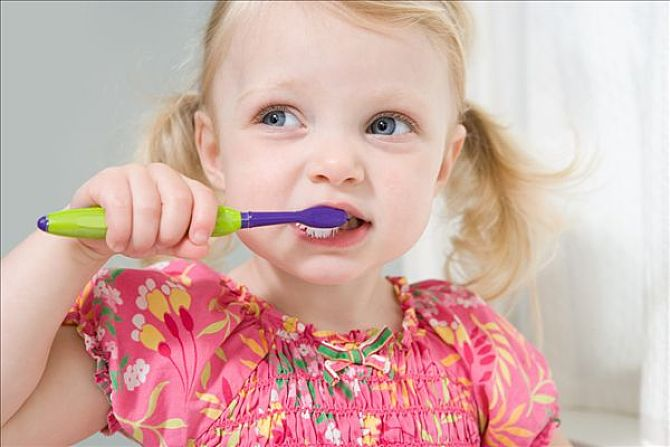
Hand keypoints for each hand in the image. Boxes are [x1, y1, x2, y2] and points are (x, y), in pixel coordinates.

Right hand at [68, 163, 218, 260]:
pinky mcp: (107, 178)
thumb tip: (203, 247)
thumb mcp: (165, 244)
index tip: (198, 240)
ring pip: (148, 207)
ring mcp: (134, 172)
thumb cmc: (137, 233)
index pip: (203, 195)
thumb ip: (186, 245)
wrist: (96, 232)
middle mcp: (161, 173)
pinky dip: (120, 232)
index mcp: (182, 185)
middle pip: (178, 199)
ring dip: (141, 238)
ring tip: (132, 247)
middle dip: (169, 233)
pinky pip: (120, 206)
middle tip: (154, 247)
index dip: (205, 219)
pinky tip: (116, 242)